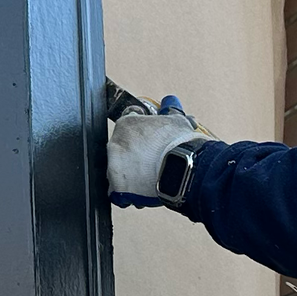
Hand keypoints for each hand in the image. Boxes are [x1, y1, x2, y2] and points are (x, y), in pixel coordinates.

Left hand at [106, 92, 211, 207]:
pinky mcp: (117, 189)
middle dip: (135, 156)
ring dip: (132, 175)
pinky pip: (120, 193)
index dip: (141, 135)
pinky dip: (130, 193)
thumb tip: (170, 103)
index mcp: (125, 125)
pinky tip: (145, 190)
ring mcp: (113, 168)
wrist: (182, 167)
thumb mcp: (176, 121)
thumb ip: (169, 112)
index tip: (150, 142)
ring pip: (120, 172)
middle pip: (122, 151)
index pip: (128, 127)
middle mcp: (114, 145)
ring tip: (152, 176)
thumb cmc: (179, 143)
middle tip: (152, 160)